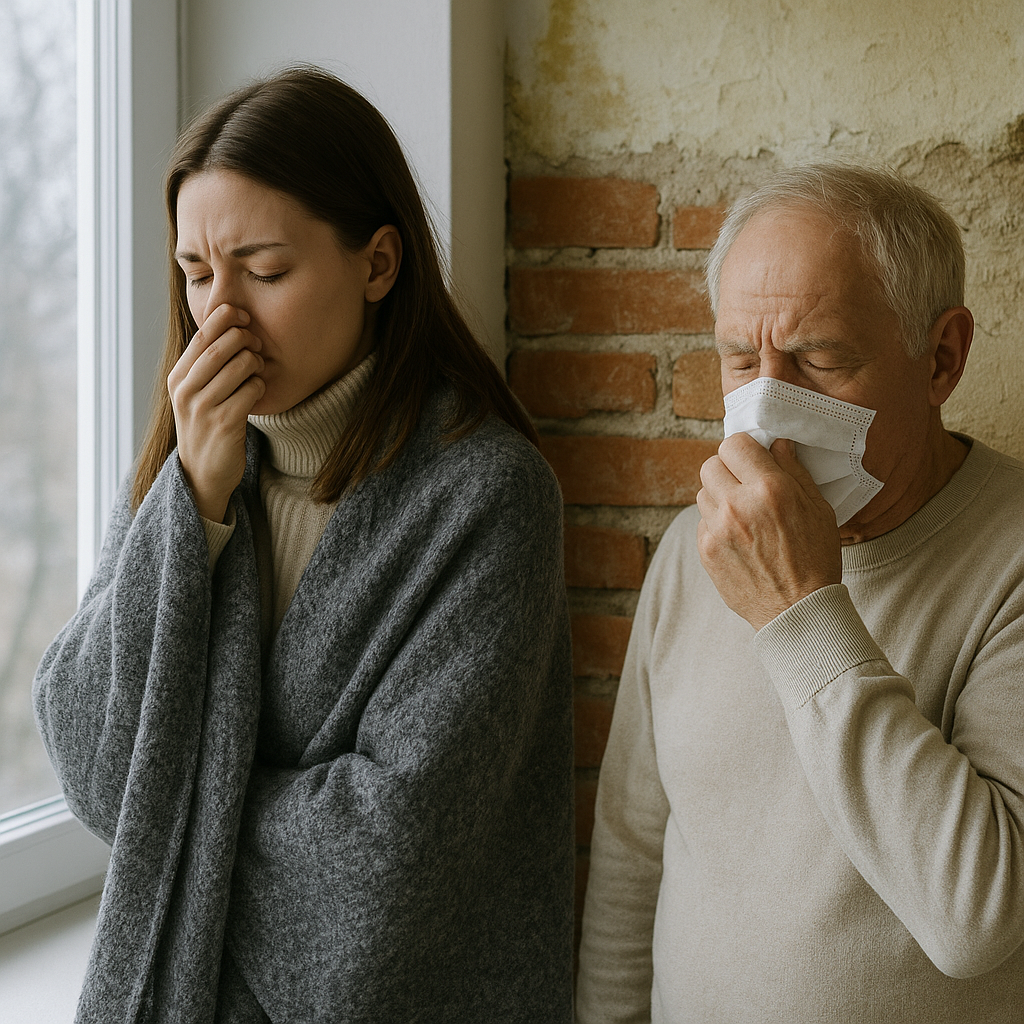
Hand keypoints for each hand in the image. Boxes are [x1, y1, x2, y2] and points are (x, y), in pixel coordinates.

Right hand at [167, 303, 265, 522]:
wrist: (203, 474)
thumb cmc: (206, 426)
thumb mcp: (195, 394)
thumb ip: (205, 365)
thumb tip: (228, 323)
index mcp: (177, 379)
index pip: (201, 336)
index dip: (225, 317)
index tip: (244, 315)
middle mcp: (185, 392)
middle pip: (221, 347)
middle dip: (245, 338)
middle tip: (257, 343)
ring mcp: (203, 409)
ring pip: (239, 367)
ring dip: (255, 363)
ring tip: (257, 369)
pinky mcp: (225, 424)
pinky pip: (251, 391)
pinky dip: (259, 386)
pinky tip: (257, 391)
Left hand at [696, 434, 841, 629]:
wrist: (797, 610)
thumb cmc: (815, 559)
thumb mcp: (818, 509)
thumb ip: (795, 471)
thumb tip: (778, 443)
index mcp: (770, 489)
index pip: (734, 445)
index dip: (744, 450)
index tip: (752, 460)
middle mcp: (738, 505)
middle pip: (711, 464)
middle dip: (728, 470)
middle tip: (745, 485)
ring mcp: (718, 529)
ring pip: (703, 492)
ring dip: (719, 496)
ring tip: (743, 514)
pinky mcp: (706, 550)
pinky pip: (702, 522)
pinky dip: (716, 524)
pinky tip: (738, 537)